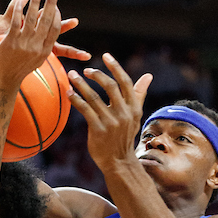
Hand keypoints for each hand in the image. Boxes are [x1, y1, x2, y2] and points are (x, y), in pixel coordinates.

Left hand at [0, 0, 63, 90]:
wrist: (3, 81)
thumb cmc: (19, 69)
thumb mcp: (36, 60)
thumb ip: (44, 46)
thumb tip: (51, 33)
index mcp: (45, 51)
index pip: (55, 28)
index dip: (57, 14)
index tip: (56, 4)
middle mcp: (37, 47)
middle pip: (47, 20)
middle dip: (51, 1)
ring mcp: (24, 44)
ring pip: (33, 18)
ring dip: (36, 0)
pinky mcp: (11, 42)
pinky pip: (17, 21)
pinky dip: (19, 9)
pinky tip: (20, 0)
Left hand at [68, 53, 151, 174]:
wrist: (119, 162)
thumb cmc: (124, 136)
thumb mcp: (135, 116)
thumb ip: (139, 94)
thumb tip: (148, 76)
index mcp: (133, 107)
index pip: (125, 81)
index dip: (115, 67)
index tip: (105, 55)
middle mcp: (124, 113)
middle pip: (110, 86)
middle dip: (96, 75)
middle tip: (85, 70)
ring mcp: (111, 122)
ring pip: (94, 97)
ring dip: (81, 85)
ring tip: (71, 76)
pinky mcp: (98, 130)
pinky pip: (85, 110)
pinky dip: (76, 100)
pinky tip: (69, 93)